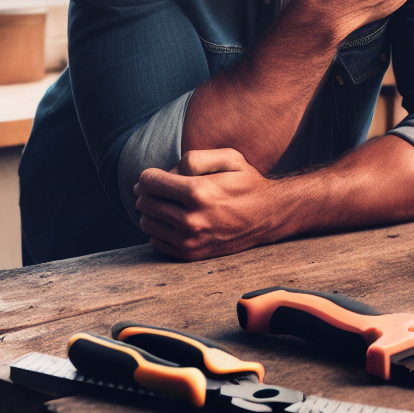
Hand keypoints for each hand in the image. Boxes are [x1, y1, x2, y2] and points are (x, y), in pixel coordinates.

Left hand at [134, 149, 288, 260]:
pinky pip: (155, 241)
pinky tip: (174, 221)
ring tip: (169, 204)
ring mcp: (190, 240)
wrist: (269, 216)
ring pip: (146, 222)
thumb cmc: (247, 183)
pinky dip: (160, 230)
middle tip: (163, 189)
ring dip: (153, 211)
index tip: (157, 175)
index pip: (149, 182)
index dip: (150, 175)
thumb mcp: (230, 157)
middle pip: (144, 202)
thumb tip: (165, 174)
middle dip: (149, 192)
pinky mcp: (190, 254)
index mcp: (198, 192)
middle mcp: (191, 219)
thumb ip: (195, 157)